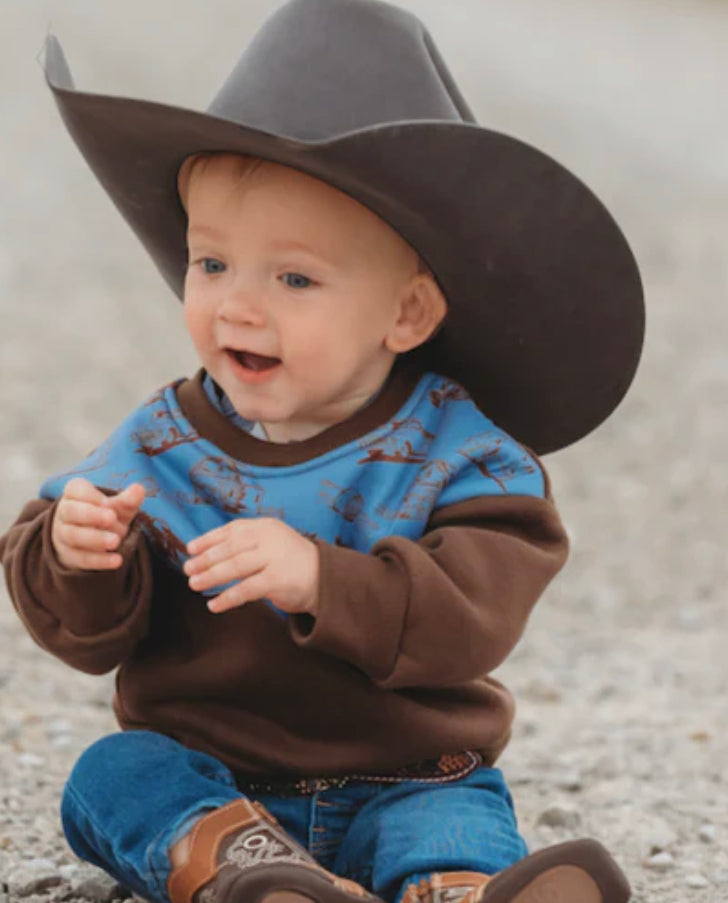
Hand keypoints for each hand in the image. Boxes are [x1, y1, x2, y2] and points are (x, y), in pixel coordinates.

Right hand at [51, 477, 145, 569]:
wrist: (92, 541)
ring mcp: (63, 535)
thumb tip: (139, 489)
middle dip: (92, 515)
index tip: (108, 502)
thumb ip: (127, 500)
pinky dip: (100, 560)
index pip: (76, 489)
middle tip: (111, 518)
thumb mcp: (118, 507)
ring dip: (96, 539)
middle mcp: (64, 513)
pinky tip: (117, 560)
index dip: (91, 496)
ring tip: (115, 541)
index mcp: (74, 494)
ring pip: (74, 536)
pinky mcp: (69, 556)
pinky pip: (82, 558)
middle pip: (72, 512)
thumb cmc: (106, 515)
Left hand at [184, 517, 319, 615]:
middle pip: (230, 548)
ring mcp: (274, 558)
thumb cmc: (291, 562)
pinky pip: (246, 589)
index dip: (208, 539)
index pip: (231, 530)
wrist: (326, 579)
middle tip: (188, 570)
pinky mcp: (277, 580)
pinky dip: (227, 598)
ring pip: (235, 567)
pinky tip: (214, 604)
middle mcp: (269, 538)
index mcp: (265, 526)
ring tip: (194, 584)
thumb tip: (209, 553)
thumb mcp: (272, 543)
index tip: (190, 548)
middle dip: (205, 560)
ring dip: (211, 576)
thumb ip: (247, 544)